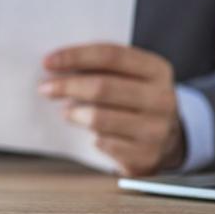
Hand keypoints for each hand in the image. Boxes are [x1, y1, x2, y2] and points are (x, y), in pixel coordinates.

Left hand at [39, 44, 184, 175]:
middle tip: (45, 88)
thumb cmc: (136, 99)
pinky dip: (91, 138)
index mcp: (157, 70)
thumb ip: (104, 67)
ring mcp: (156, 130)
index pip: (110, 55)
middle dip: (67, 86)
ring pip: (100, 119)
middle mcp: (162, 99)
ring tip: (65, 111)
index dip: (75, 56)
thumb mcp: (132, 76)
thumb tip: (57, 65)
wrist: (169, 139)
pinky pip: (106, 145)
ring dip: (74, 113)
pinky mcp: (146, 157)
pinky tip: (89, 135)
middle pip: (102, 87)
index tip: (47, 61)